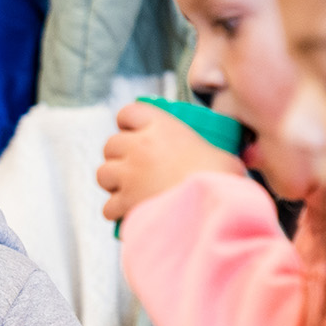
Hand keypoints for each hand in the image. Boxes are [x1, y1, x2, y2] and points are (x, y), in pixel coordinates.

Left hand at [96, 101, 243, 220]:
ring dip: (112, 183)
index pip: (129, 112)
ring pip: (102, 173)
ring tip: (129, 190)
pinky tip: (129, 214)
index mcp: (162, 128)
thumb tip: (222, 164)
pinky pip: (107, 206)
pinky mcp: (123, 201)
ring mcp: (128, 174)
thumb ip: (212, 155)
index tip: (133, 132)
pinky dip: (116, 212)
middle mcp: (139, 147)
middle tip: (133, 167)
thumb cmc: (221, 183)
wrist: (210, 210)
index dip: (128, 122)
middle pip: (110, 144)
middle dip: (118, 156)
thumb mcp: (223, 158)